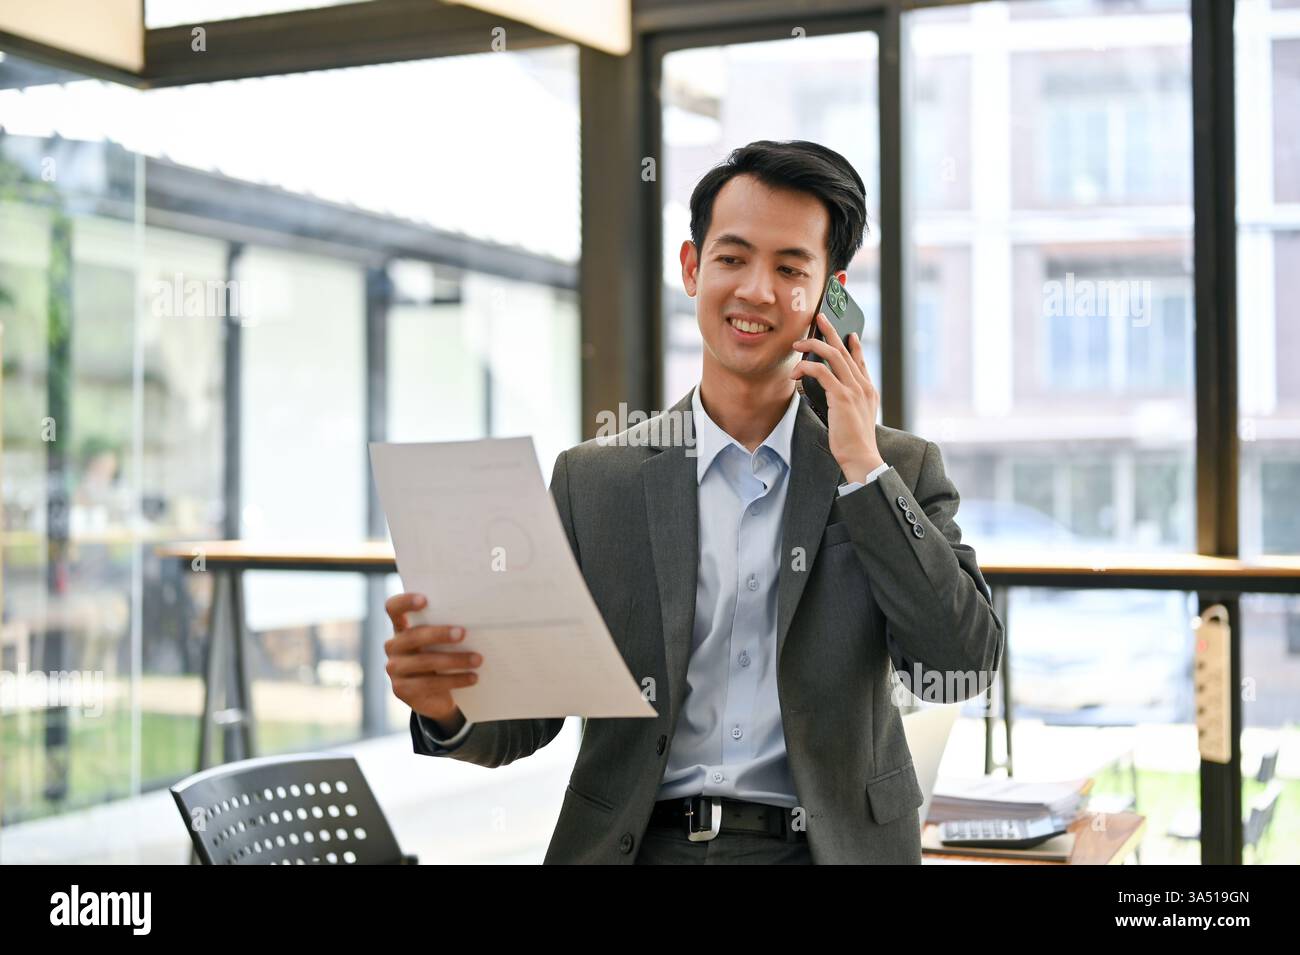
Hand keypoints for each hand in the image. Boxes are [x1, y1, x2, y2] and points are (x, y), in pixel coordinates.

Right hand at [384, 592, 478, 732]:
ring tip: (477, 660)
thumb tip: (475, 619)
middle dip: (439, 634)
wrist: (436, 695)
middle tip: (463, 633)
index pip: (394, 608)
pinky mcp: (401, 690)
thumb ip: (448, 627)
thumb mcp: (443, 641)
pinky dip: (455, 680)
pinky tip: (472, 678)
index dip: (406, 602)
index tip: (425, 600)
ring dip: (454, 660)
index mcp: (402, 627)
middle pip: (413, 636)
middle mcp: (393, 646)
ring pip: (424, 662)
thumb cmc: (443, 656)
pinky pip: (429, 684)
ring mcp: (394, 669)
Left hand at [791, 312, 884, 481]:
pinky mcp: (842, 397)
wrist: (861, 457)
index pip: (860, 361)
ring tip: (798, 344)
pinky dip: (807, 368)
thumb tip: (824, 391)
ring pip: (833, 356)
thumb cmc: (852, 442)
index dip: (854, 345)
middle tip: (820, 318)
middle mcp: (863, 386)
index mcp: (868, 390)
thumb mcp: (852, 417)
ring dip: (813, 346)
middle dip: (831, 332)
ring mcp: (854, 390)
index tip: (849, 334)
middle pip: (845, 350)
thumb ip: (843, 402)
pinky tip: (796, 372)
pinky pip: (822, 373)